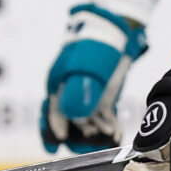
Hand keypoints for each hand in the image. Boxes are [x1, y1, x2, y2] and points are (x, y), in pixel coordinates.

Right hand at [42, 4, 146, 151]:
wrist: (115, 33)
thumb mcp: (84, 65)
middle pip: (72, 118)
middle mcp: (71, 93)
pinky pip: (104, 116)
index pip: (54, 109)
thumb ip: (80, 89)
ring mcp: (88, 96)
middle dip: (81, 129)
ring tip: (108, 132)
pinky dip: (109, 125)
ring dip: (97, 128)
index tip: (61, 137)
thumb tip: (76, 115)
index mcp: (59, 84)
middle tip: (90, 134)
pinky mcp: (103, 99)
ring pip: (89, 120)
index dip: (56, 124)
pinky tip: (116, 132)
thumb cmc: (94, 45)